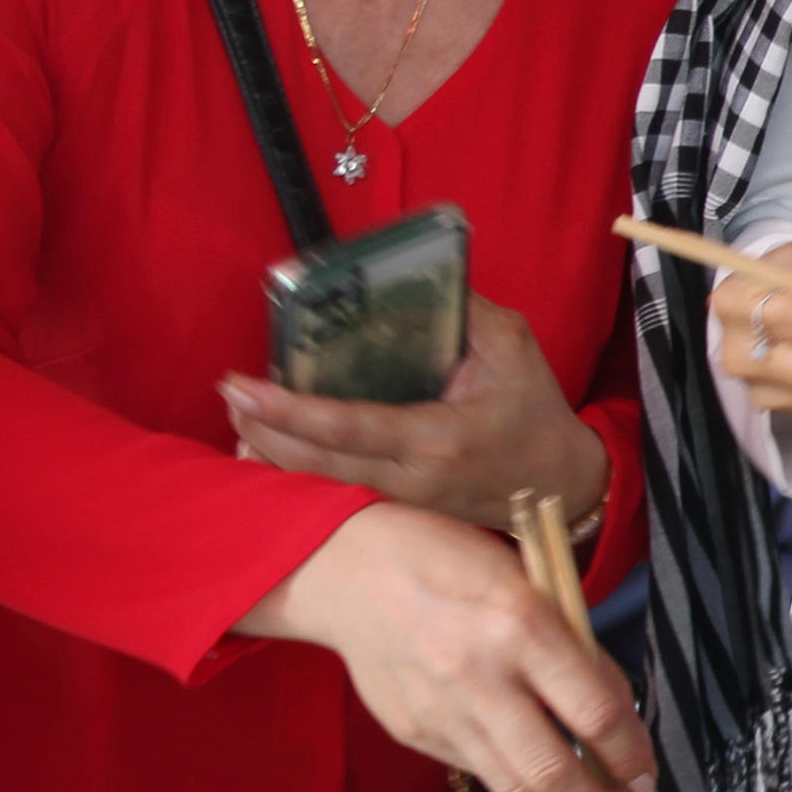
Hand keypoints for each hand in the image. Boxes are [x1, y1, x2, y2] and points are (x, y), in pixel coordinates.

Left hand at [222, 294, 608, 535]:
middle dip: (260, 430)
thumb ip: (462, 310)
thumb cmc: (535, 412)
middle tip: (230, 393)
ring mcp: (402, 505)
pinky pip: (333, 493)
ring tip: (241, 418)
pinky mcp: (397, 513)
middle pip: (313, 464)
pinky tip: (268, 449)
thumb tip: (406, 279)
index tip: (242, 386)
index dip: (287, 410)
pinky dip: (296, 470)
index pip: (347, 427)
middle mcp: (412, 479)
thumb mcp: (512, 346)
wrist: (561, 485)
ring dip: (268, 454)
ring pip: (316, 486)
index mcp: (438, 437)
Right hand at [239, 503, 653, 791]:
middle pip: (551, 772)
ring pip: (511, 786)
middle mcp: (479, 677)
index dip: (630, 754)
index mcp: (521, 626)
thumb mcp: (533, 584)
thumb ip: (574, 650)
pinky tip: (529, 768)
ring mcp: (440, 712)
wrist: (352, 569)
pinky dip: (511, 777)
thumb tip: (617, 716)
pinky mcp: (413, 733)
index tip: (646, 774)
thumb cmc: (455, 562)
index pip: (594, 713)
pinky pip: (475, 770)